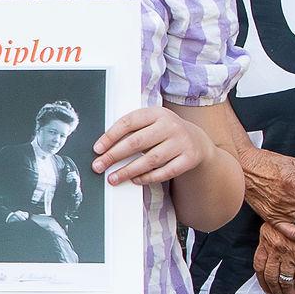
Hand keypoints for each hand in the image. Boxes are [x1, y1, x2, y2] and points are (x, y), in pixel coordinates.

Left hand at [95, 105, 209, 187]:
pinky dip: (148, 177)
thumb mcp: (151, 123)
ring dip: (128, 171)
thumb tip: (104, 148)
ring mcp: (181, 142)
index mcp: (156, 113)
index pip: (129, 122)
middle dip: (114, 156)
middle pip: (137, 142)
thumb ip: (132, 131)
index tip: (97, 149)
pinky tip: (135, 180)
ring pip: (150, 159)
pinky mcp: (189, 159)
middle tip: (99, 166)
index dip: (110, 136)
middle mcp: (170, 126)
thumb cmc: (164, 132)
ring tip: (113, 178)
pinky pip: (165, 172)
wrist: (197, 140)